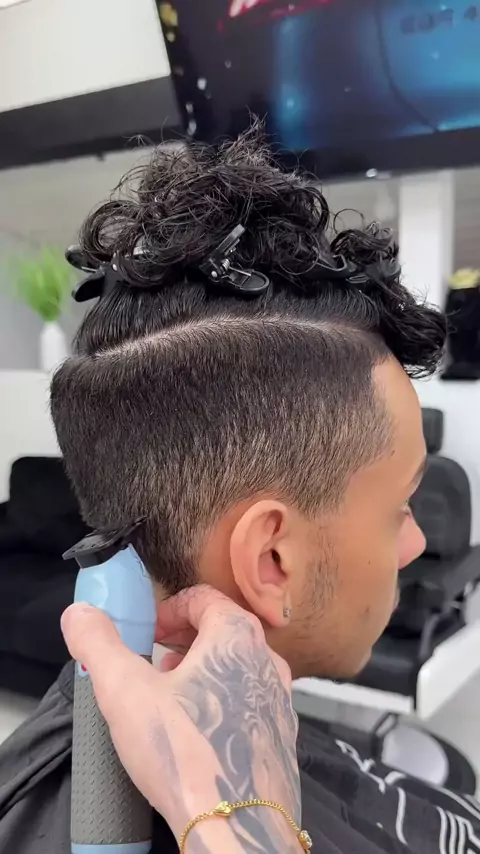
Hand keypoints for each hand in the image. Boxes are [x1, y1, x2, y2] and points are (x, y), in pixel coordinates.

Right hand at [61, 586, 300, 851]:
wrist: (236, 829)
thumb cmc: (185, 754)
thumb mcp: (124, 691)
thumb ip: (98, 645)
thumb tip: (81, 614)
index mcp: (236, 636)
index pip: (203, 598)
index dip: (169, 610)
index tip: (147, 634)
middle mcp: (268, 661)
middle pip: (223, 631)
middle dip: (184, 643)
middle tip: (153, 666)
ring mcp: (280, 701)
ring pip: (239, 669)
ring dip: (203, 674)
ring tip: (172, 702)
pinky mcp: (281, 738)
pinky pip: (249, 705)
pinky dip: (222, 706)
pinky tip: (197, 737)